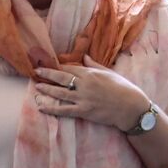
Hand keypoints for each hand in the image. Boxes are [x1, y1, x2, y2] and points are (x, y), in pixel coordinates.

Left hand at [33, 56, 150, 131]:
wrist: (131, 107)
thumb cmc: (124, 88)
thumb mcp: (110, 73)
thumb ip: (95, 65)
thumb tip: (85, 57)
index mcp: (91, 74)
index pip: (71, 68)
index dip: (59, 66)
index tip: (50, 64)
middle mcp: (85, 85)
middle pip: (62, 78)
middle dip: (48, 74)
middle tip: (37, 71)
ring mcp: (83, 99)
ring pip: (60, 92)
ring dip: (47, 89)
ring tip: (37, 86)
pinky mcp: (83, 111)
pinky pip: (64, 110)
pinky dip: (52, 108)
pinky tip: (42, 106)